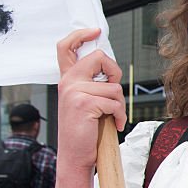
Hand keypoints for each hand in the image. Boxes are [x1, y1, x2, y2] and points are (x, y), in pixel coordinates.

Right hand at [54, 29, 126, 187]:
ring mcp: (74, 91)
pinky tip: (114, 124)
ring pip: (113, 86)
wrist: (76, 156)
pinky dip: (120, 115)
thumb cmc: (85, 130)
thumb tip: (110, 70)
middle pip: (99, 57)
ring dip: (120, 104)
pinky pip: (115, 102)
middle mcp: (67, 82)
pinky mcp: (83, 102)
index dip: (81, 35)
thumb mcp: (86, 102)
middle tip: (113, 93)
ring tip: (112, 117)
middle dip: (115, 73)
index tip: (95, 31)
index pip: (66, 47)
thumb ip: (92, 84)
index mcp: (67, 79)